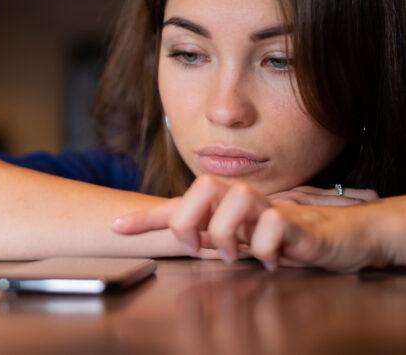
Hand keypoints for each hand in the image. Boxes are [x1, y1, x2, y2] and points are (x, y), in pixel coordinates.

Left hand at [112, 175, 385, 271]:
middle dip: (193, 222)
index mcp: (218, 204)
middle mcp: (238, 197)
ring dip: (229, 235)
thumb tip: (167, 236)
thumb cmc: (275, 235)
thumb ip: (200, 235)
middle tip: (203, 247)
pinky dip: (266, 248)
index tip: (116, 228)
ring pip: (233, 202)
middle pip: (201, 188)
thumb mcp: (230, 238)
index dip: (144, 218)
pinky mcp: (293, 220)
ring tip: (239, 253)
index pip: (175, 205)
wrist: (331, 236)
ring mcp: (266, 205)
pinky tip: (272, 258)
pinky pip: (272, 225)